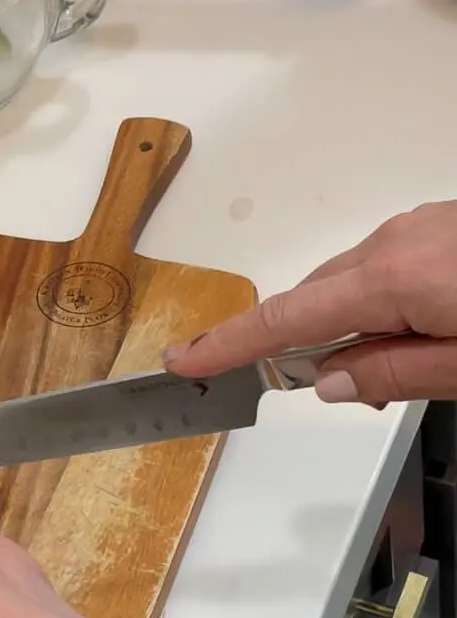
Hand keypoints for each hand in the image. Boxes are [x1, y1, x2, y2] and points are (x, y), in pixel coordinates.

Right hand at [166, 201, 456, 403]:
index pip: (287, 319)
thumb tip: (330, 381)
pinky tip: (424, 323)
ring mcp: (419, 225)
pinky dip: (385, 298)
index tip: (185, 360)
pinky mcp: (440, 223)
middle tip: (350, 394)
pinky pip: (388, 264)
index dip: (230, 344)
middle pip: (317, 298)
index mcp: (392, 277)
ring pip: (355, 281)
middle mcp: (394, 241)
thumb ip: (397, 373)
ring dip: (357, 323)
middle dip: (311, 346)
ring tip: (412, 362)